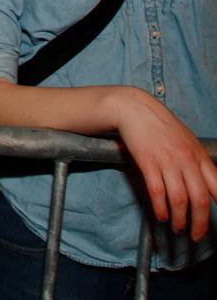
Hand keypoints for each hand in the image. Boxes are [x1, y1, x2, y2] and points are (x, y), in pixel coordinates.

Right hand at [112, 87, 216, 241]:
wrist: (136, 110)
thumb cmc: (161, 126)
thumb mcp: (187, 142)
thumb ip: (197, 163)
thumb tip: (207, 186)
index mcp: (199, 157)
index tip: (214, 224)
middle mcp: (187, 160)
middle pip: (200, 200)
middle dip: (199, 223)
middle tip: (196, 236)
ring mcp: (167, 161)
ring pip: (179, 199)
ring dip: (179, 219)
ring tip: (178, 228)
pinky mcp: (148, 162)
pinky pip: (157, 191)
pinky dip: (161, 208)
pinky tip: (161, 215)